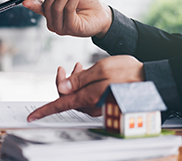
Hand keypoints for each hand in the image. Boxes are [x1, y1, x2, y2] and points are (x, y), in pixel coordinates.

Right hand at [22, 0, 111, 38]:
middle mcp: (53, 22)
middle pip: (48, 5)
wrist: (102, 13)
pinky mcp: (71, 29)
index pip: (38, 8)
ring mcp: (60, 28)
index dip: (31, 4)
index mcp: (50, 14)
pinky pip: (69, 10)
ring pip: (57, 7)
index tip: (25, 1)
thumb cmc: (85, 2)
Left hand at [27, 55, 144, 121]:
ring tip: (78, 65)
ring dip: (73, 79)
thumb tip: (62, 89)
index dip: (44, 111)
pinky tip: (85, 72)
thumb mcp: (102, 70)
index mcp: (88, 98)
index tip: (31, 116)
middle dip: (63, 81)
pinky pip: (85, 94)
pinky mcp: (102, 100)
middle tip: (66, 67)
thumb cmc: (128, 72)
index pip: (60, 105)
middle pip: (66, 97)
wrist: (149, 77)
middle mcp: (91, 104)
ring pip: (75, 94)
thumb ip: (80, 80)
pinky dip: (81, 83)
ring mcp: (97, 104)